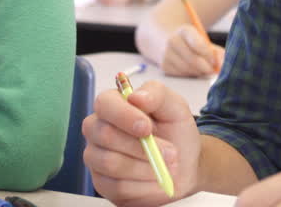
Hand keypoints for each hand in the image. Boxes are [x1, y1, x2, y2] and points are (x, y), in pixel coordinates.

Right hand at [83, 81, 199, 206]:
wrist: (184, 166)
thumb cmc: (175, 132)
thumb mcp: (175, 107)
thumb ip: (157, 94)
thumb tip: (135, 96)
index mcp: (112, 105)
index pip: (105, 104)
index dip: (124, 116)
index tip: (147, 128)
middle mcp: (98, 129)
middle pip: (105, 135)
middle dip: (141, 147)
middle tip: (169, 152)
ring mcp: (97, 157)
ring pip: (111, 163)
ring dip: (146, 167)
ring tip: (166, 166)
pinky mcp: (102, 183)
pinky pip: (118, 186)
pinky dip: (144, 185)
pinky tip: (156, 180)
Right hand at [161, 26, 223, 76]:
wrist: (167, 41)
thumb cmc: (192, 43)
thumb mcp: (204, 41)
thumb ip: (217, 53)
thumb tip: (222, 67)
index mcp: (184, 30)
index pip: (197, 43)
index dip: (208, 54)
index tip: (214, 60)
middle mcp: (172, 40)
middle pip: (193, 59)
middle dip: (205, 67)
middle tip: (212, 70)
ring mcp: (166, 54)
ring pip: (188, 69)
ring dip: (198, 72)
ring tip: (203, 69)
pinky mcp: (164, 66)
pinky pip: (181, 75)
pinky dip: (190, 74)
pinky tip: (193, 70)